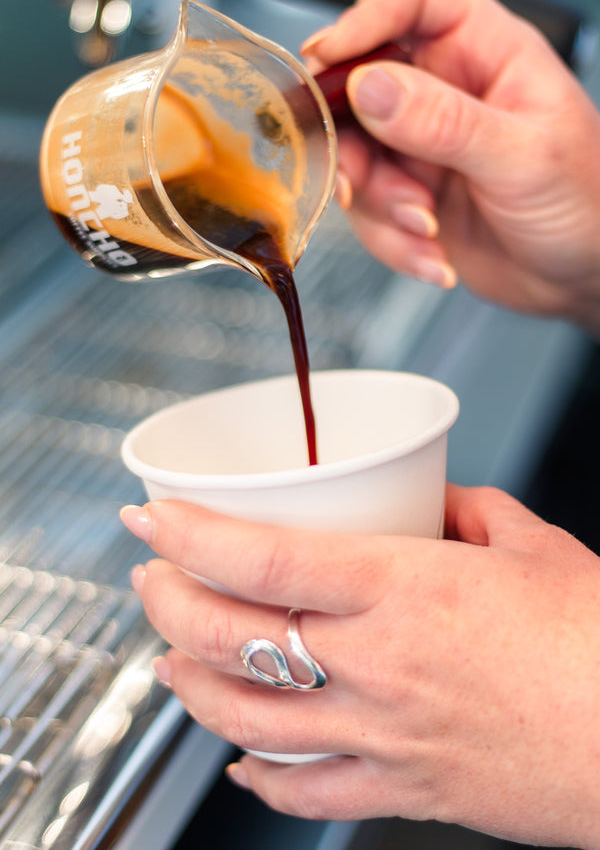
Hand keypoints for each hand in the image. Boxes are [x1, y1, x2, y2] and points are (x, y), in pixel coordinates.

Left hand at [121, 486, 599, 847]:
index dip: (190, 535)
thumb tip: (431, 500)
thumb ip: (470, 511)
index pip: (263, 559)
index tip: (151, 517)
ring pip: (247, 717)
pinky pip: (308, 792)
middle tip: (152, 575)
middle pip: (232, 636)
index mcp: (405, 588)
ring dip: (190, 682)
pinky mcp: (404, 788)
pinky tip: (239, 760)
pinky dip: (259, 777)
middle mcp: (378, 663)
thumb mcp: (534, 546)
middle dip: (168, 601)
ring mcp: (383, 734)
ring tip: (169, 655)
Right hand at [302, 0, 599, 334]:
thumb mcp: (523, 158)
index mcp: (484, 50)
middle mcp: (444, 89)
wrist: (580, 277)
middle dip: (352, 141)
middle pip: (357, 80)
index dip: (366, 13)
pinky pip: (367, 210)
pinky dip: (390, 240)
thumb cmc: (585, 203)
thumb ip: (445, 122)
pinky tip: (433, 255)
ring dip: (378, 204)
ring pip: (354, 154)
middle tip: (361, 180)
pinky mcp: (408, 193)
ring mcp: (420, 144)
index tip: (333, 62)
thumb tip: (369, 87)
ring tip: (424, 227)